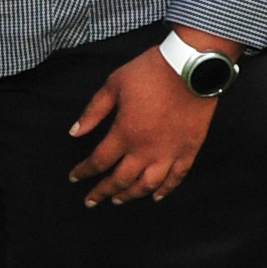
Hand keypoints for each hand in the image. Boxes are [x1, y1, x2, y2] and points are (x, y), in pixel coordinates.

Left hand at [67, 41, 223, 205]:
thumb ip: (93, 112)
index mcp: (125, 133)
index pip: (99, 161)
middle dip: (103, 192)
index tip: (74, 178)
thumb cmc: (151, 72)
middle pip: (121, 180)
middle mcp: (146, 150)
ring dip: (131, 195)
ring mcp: (170, 153)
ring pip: (147, 185)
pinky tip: (155, 197)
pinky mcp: (189, 150)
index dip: (84, 172)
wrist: (192, 66)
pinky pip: (176, 178)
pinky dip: (165, 190)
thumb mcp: (114, 85)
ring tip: (119, 200)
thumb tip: (74, 132)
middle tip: (91, 201)